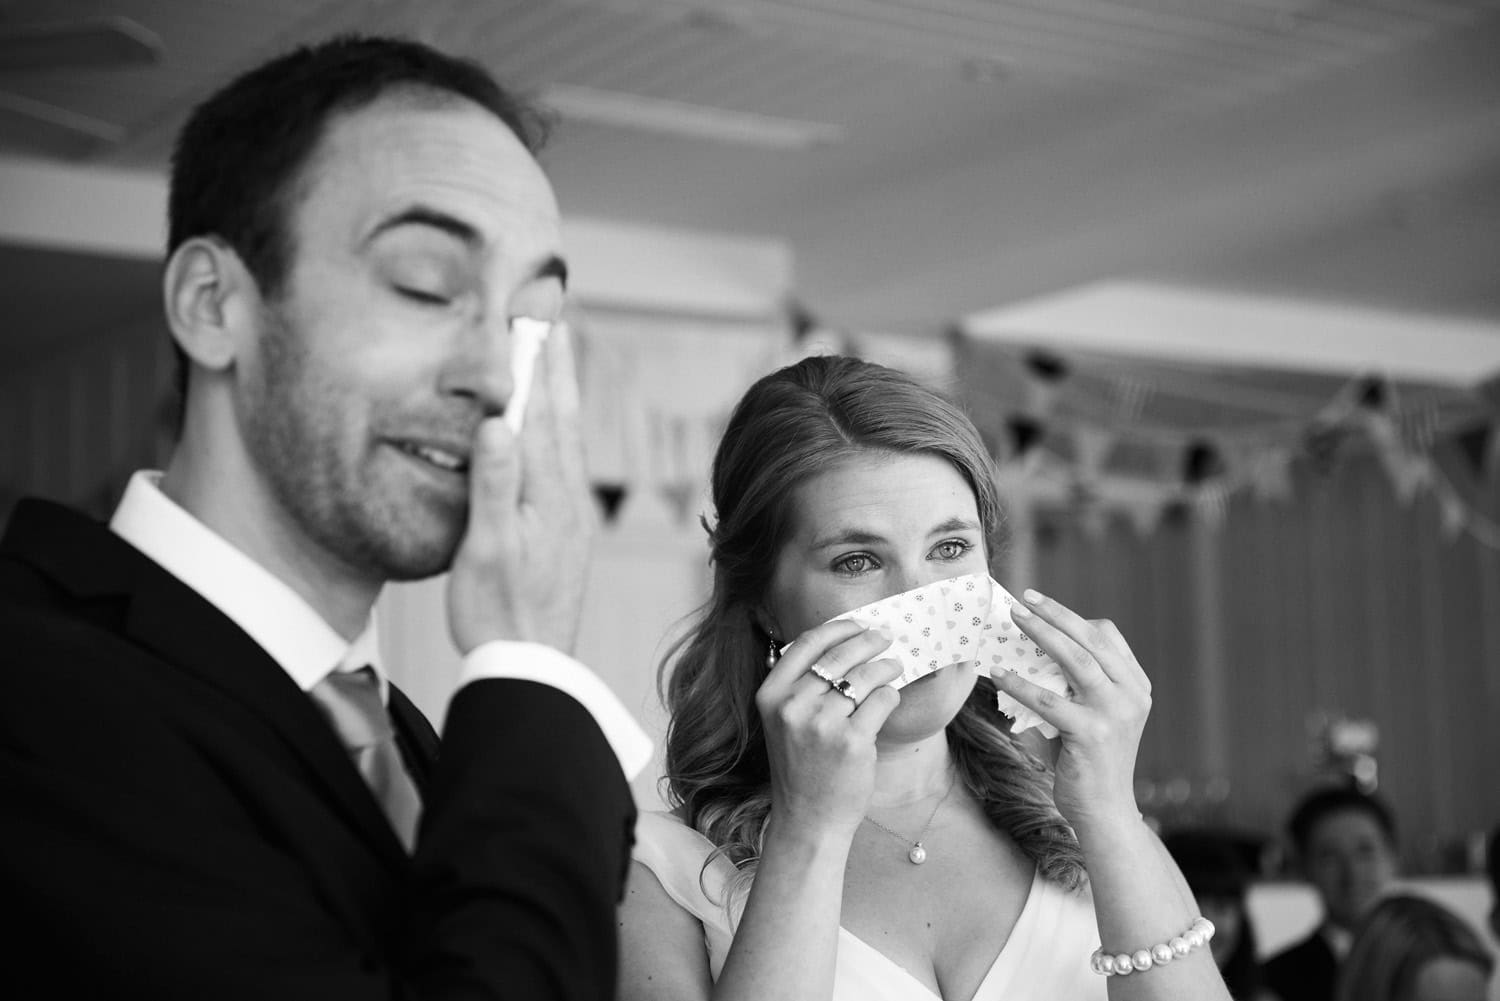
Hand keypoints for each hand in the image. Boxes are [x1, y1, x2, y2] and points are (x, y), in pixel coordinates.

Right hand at [447, 323, 594, 653]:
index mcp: (548, 493)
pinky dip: (557, 432)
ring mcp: (570, 514)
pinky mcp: (565, 532)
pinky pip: (562, 463)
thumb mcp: (487, 549)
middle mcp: (567, 497)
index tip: (534, 317)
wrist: (532, 667)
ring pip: (565, 438)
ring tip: (554, 359)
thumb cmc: (501, 613)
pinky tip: (551, 433)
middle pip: (561, 417)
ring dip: (558, 395)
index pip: (540, 412)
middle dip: (555, 366)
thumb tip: (496, 422)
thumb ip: (494, 485)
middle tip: (553, 318)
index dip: (535, 363)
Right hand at [757, 621, 902, 843]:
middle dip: (868, 641)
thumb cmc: (801, 767)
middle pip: (839, 656)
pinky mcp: (852, 741)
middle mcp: (793, 706)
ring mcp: (822, 724)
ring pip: (864, 675)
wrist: (808, 819)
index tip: (857, 625)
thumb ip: (801, 686)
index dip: (837, 629)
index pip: (807, 644)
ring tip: (894, 666)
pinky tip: (890, 696)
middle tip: (884, 638)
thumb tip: (842, 644)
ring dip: (885, 666)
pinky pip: (881, 700)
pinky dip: (890, 694)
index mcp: (771, 696)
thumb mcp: (784, 722)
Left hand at [993, 590, 1150, 830]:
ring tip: (1015, 618)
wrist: (1105, 811)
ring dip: (1041, 633)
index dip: (1074, 618)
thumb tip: (1028, 650)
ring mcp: (1115, 713)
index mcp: (1135, 685)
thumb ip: (1073, 684)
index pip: (1108, 636)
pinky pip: (1048, 699)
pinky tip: (998, 674)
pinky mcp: (1092, 734)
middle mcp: (1132, 694)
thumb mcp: (1090, 713)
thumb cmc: (1088, 760)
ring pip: (1075, 659)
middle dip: (1056, 613)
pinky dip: (1019, 684)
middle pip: (1092, 638)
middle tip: (1026, 597)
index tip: (1043, 606)